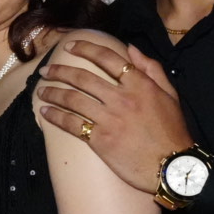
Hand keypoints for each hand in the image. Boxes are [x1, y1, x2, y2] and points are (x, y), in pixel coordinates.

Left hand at [36, 40, 190, 193]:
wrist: (172, 166)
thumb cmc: (172, 131)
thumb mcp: (170, 94)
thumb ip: (151, 68)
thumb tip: (130, 48)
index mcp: (139, 84)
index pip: (107, 58)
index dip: (85, 48)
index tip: (70, 46)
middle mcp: (121, 98)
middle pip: (82, 78)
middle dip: (60, 71)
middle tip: (46, 70)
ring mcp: (109, 119)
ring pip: (73, 99)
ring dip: (53, 93)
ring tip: (41, 91)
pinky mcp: (100, 140)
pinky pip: (72, 124)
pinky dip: (55, 117)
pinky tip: (45, 113)